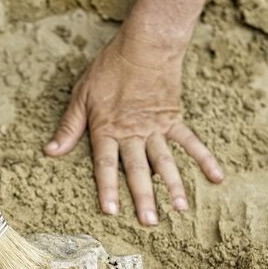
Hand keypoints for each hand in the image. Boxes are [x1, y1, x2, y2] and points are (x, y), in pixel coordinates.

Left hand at [45, 15, 222, 225]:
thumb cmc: (109, 70)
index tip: (112, 212)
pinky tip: (216, 177)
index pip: (106, 165)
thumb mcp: (81, 96)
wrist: (144, 46)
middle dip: (144, 197)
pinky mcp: (173, 119)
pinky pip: (190, 141)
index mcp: (107, 130)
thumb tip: (50, 151)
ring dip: (174, 185)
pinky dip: (204, 158)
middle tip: (150, 223)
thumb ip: (69, 127)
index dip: (107, 189)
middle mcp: (133, 133)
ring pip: (165, 161)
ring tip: (180, 209)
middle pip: (139, 170)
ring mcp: (156, 128)